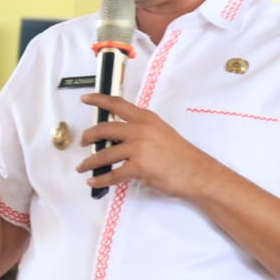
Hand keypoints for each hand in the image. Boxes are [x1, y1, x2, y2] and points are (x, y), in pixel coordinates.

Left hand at [75, 94, 215, 198]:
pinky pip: (113, 174)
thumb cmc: (180, 155)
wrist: (196, 172)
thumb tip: (117, 138)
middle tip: (83, 142)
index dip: (98, 100)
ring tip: (83, 167)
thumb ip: (140, 130)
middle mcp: (140, 129)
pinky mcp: (138, 167)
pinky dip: (100, 179)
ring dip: (89, 162)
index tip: (86, 98)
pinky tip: (94, 181)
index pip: (117, 104)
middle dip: (88, 137)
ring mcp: (138, 148)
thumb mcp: (160, 132)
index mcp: (145, 118)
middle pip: (104, 129)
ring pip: (104, 154)